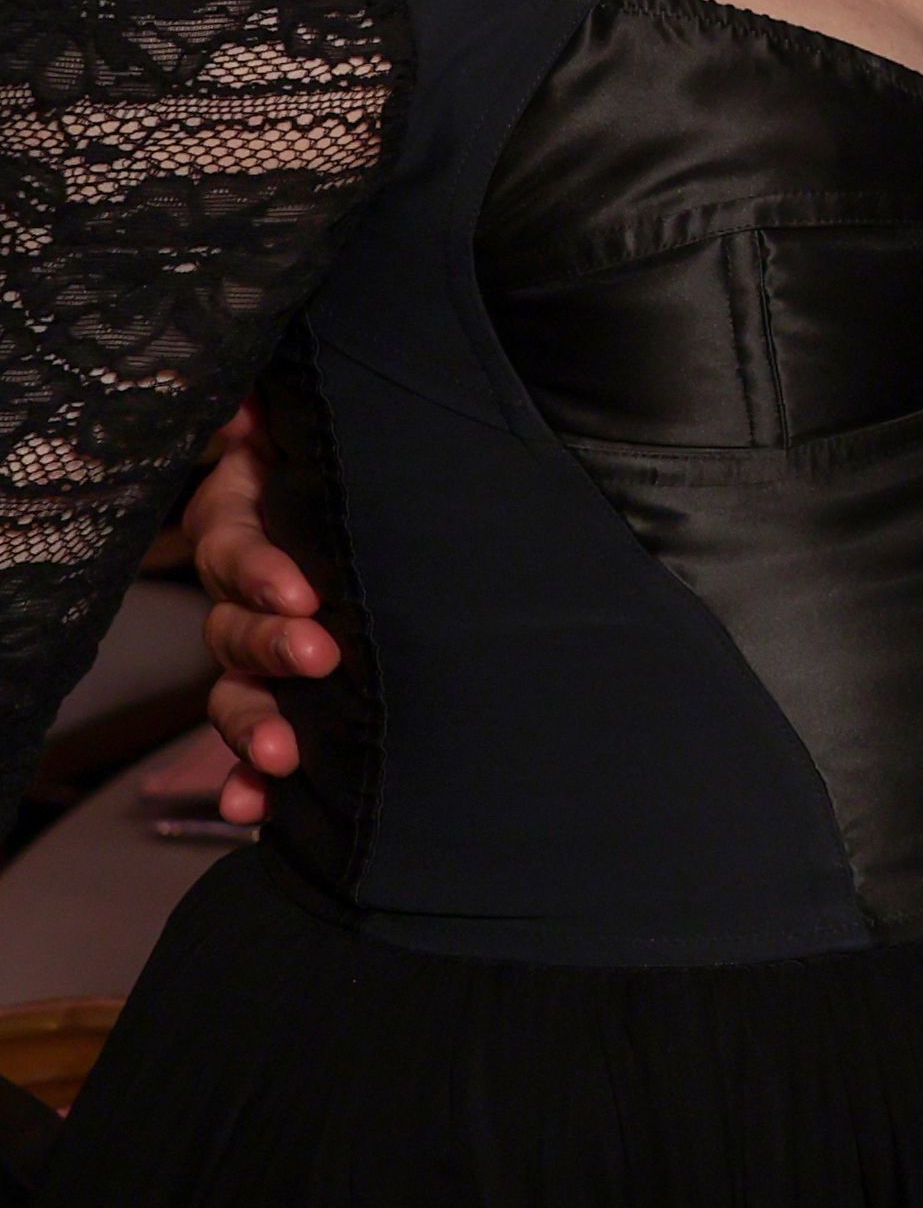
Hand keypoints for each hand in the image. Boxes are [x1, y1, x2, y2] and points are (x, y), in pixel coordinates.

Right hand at [187, 409, 331, 829]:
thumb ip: (288, 414)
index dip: (262, 570)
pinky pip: (247, 744)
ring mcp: (257, 649)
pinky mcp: (280, 697)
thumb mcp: (337, 428)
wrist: (406, 500)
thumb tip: (254, 399)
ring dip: (252, 723)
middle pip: (231, 625)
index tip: (304, 593)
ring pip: (233, 690)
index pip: (237, 545)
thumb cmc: (368, 458)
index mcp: (253, 517)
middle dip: (270, 646)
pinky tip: (251, 808)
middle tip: (318, 655)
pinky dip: (245, 778)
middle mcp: (247, 588)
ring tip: (282, 755)